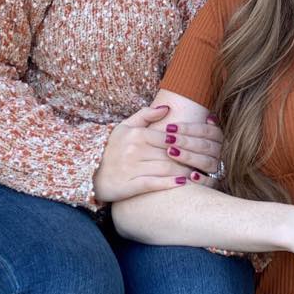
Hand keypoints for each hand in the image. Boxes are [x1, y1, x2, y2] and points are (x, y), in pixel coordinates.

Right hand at [93, 105, 223, 200]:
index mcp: (136, 134)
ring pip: (166, 169)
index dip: (186, 142)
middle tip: (205, 161)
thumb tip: (168, 107)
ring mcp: (131, 169)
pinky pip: (154, 184)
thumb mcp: (124, 127)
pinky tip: (182, 183)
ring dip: (185, 171)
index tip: (199, 146)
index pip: (169, 137)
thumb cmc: (111, 149)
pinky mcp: (129, 186)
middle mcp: (134, 150)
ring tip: (198, 173)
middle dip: (189, 158)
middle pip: (170, 154)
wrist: (89, 173)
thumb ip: (145, 115)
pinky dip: (170, 184)